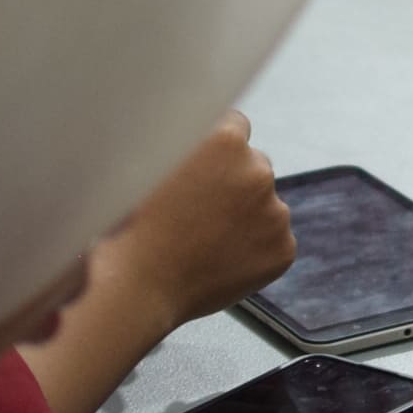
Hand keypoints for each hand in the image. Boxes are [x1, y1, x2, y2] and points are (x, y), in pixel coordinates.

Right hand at [110, 112, 298, 328]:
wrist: (136, 286)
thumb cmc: (128, 223)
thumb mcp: (147, 159)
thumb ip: (182, 137)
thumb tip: (196, 126)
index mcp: (225, 141)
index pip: (235, 126)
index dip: (216, 148)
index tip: (202, 165)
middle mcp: (259, 171)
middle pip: (253, 165)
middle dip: (232, 181)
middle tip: (196, 209)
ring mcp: (276, 213)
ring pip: (263, 205)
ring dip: (243, 215)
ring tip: (202, 239)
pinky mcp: (283, 249)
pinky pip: (272, 240)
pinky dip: (252, 248)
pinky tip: (217, 259)